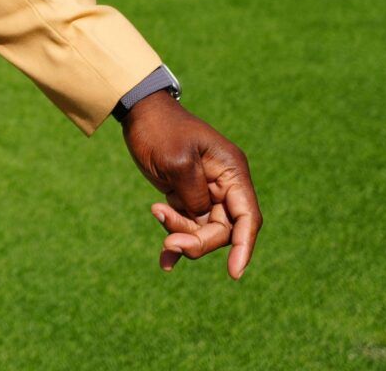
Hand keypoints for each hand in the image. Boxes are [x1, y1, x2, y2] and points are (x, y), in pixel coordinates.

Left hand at [121, 93, 259, 277]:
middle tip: (171, 242)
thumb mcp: (176, 161)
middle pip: (224, 229)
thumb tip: (203, 220)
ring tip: (156, 213)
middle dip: (199, 240)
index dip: (244, 246)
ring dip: (181, 234)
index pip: (247, 217)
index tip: (234, 274)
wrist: (138, 112)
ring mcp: (206, 191)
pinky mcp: (187, 195)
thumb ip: (194, 196)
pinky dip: (177, 239)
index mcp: (231, 171)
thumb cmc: (159, 130)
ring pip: (203, 230)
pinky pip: (188, 225)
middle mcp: (224, 183)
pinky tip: (165, 260)